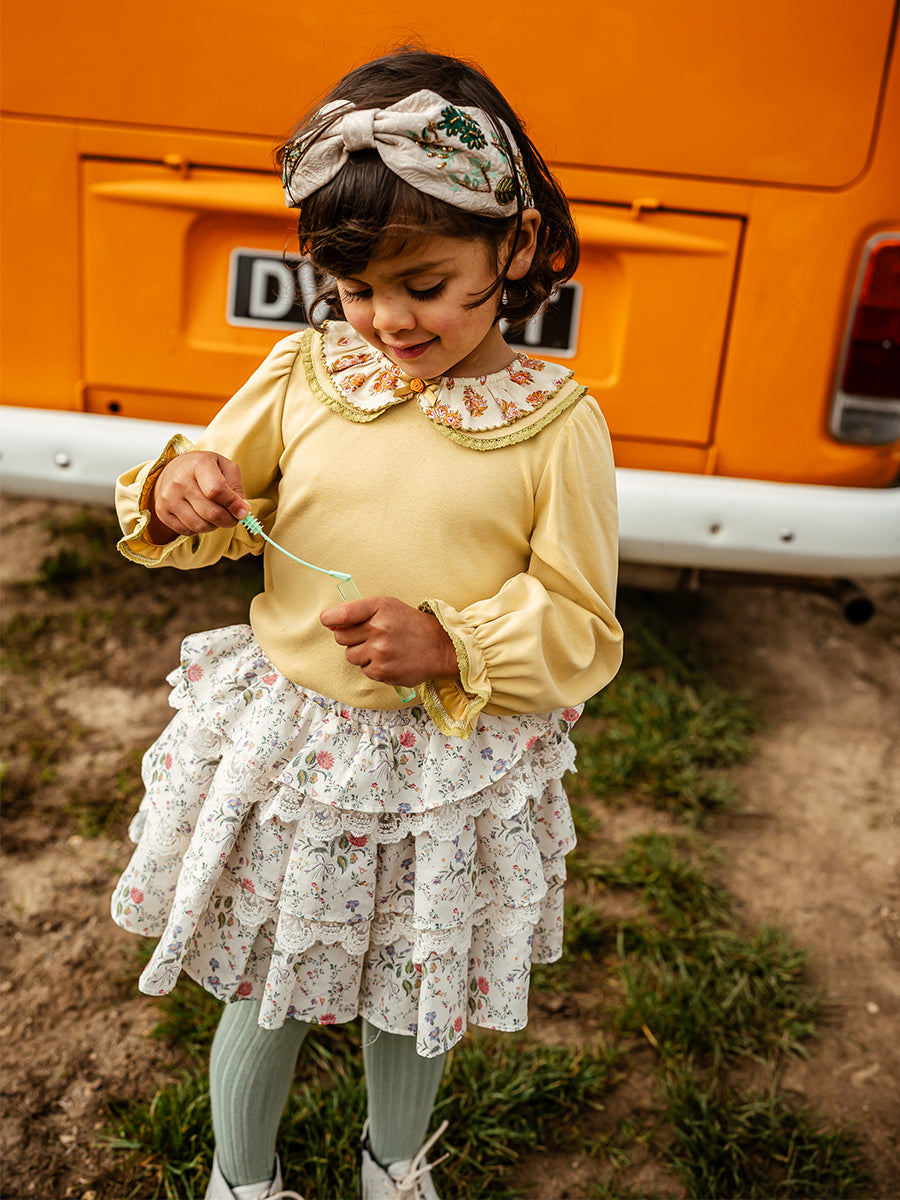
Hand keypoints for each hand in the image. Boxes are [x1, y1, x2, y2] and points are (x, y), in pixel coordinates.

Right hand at [148, 451, 249, 542]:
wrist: (173, 470)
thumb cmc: (204, 469)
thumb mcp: (225, 468)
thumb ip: (236, 488)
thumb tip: (242, 511)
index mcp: (198, 464)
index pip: (217, 490)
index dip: (233, 505)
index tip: (244, 512)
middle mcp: (179, 481)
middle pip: (211, 513)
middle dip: (229, 520)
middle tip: (234, 518)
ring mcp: (168, 498)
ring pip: (200, 526)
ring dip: (215, 526)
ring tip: (217, 515)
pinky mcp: (162, 512)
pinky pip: (188, 531)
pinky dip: (199, 529)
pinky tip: (201, 516)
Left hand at [320, 595, 458, 686]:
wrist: (440, 647)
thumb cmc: (411, 625)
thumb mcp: (388, 607)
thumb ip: (359, 611)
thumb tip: (329, 623)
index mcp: (379, 608)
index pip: (341, 614)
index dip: (330, 619)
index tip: (328, 621)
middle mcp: (378, 629)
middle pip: (341, 637)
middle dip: (351, 637)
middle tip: (370, 636)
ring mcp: (380, 652)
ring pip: (350, 655)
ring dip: (361, 653)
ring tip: (382, 649)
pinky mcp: (382, 671)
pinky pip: (363, 670)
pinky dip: (373, 666)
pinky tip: (389, 659)